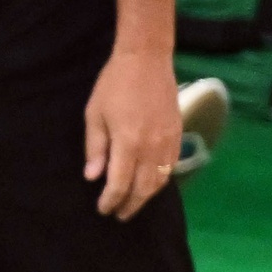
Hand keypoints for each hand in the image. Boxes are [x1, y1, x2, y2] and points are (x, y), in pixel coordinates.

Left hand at [83, 49, 180, 220]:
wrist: (147, 57)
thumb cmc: (114, 84)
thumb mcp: (94, 115)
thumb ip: (95, 148)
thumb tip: (93, 177)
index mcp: (128, 142)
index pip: (120, 184)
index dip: (111, 201)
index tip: (103, 209)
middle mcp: (151, 146)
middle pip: (143, 189)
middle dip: (130, 205)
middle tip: (118, 214)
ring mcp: (168, 140)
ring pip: (160, 180)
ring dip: (146, 196)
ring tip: (133, 203)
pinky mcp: (178, 133)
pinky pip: (172, 166)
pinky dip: (161, 180)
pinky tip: (150, 183)